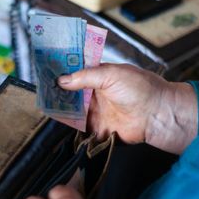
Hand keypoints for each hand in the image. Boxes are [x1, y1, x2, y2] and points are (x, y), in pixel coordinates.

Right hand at [58, 63, 197, 153]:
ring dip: (61, 108)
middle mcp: (96, 94)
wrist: (157, 115)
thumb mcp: (111, 75)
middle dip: (58, 91)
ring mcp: (97, 111)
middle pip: (71, 92)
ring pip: (72, 110)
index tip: (46, 70)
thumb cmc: (140, 89)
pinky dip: (69, 126)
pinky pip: (79, 128)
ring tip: (44, 104)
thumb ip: (85, 77)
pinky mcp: (98, 129)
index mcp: (100, 76)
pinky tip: (55, 121)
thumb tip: (62, 80)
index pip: (77, 72)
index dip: (63, 71)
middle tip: (41, 89)